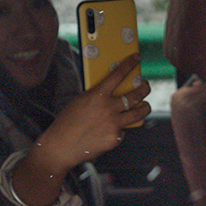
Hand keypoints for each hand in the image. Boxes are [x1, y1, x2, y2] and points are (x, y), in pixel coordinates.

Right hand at [16, 55, 150, 205]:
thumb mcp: (80, 101)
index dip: (129, 64)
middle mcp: (108, 109)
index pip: (118, 75)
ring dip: (145, 107)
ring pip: (139, 113)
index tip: (136, 57)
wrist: (61, 147)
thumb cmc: (67, 122)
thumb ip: (97, 95)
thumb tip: (113, 91)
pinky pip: (124, 130)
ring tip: (145, 105)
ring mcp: (114, 124)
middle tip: (145, 85)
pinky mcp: (115, 138)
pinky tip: (111, 129)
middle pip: (136, 95)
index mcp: (97, 96)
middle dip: (144, 88)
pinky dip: (120, 128)